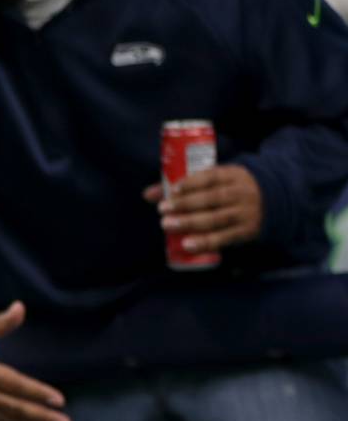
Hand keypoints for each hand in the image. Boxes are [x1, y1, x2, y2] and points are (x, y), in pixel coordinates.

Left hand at [143, 163, 263, 253]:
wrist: (272, 203)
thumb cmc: (229, 190)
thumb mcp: (215, 182)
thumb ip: (183, 187)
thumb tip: (147, 195)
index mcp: (233, 175)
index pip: (212, 176)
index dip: (192, 182)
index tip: (172, 190)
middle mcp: (241, 193)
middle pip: (213, 198)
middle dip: (186, 204)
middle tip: (162, 209)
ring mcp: (246, 213)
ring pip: (217, 218)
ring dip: (191, 223)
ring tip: (168, 225)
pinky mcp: (246, 231)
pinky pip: (225, 238)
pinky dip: (206, 242)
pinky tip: (188, 245)